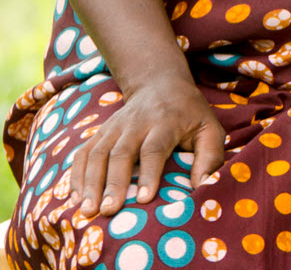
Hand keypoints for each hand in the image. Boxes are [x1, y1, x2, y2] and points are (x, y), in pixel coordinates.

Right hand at [70, 74, 224, 217]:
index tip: (145, 200)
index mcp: (165, 123)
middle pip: (121, 153)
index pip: (154, 149)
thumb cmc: (189, 114)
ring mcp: (114, 127)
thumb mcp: (210, 128)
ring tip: (87, 210)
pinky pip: (82, 154)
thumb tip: (203, 185)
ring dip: (90, 183)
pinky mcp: (100, 132)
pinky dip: (77, 176)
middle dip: (113, 183)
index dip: (149, 174)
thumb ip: (210, 156)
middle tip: (108, 211)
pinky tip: (75, 199)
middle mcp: (136, 124)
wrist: (160, 84)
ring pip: (97, 154)